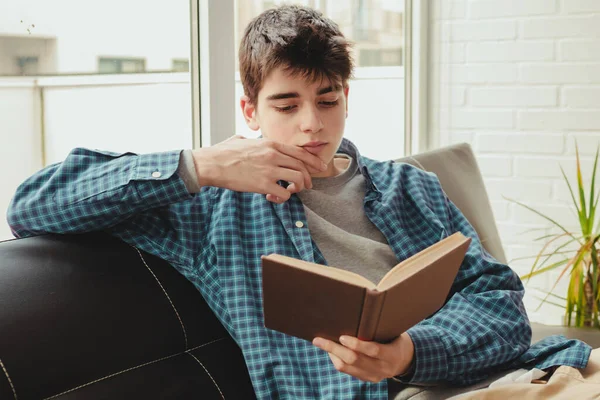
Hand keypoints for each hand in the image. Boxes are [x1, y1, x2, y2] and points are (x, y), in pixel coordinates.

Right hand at [191, 135, 327, 202]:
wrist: (212, 164)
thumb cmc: (223, 153)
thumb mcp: (240, 140)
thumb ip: (249, 140)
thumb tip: (244, 139)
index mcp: (270, 144)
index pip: (300, 152)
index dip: (313, 161)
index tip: (320, 167)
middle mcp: (273, 155)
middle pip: (302, 166)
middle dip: (308, 178)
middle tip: (306, 186)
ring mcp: (269, 170)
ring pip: (298, 179)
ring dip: (297, 188)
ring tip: (288, 191)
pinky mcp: (263, 185)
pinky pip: (284, 194)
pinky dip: (283, 198)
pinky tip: (272, 197)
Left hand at [312, 332, 414, 382]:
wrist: (405, 360)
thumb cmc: (396, 338)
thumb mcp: (393, 332)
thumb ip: (379, 327)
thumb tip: (359, 309)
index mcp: (392, 354)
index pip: (373, 350)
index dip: (357, 344)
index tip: (342, 336)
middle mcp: (383, 368)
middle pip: (354, 360)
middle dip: (334, 349)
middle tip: (319, 339)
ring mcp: (374, 376)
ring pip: (347, 368)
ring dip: (332, 354)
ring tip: (321, 343)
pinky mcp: (366, 379)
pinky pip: (347, 371)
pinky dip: (337, 360)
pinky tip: (331, 350)